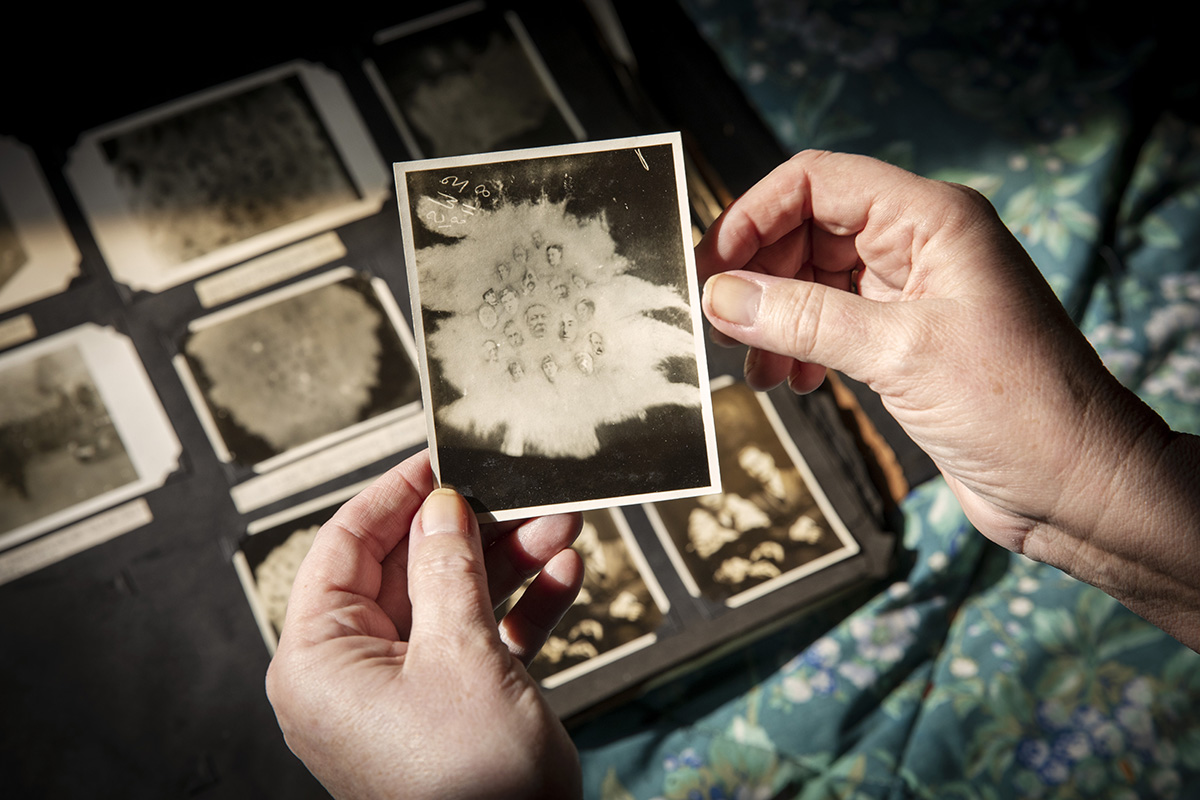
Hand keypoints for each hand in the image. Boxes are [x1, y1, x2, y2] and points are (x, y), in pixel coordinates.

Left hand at [265, 449, 584, 798]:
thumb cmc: (470, 789)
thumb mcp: (461, 656)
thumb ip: (447, 569)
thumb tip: (439, 507)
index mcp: (320, 661)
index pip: (344, 548)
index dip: (394, 497)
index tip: (436, 461)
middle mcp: (353, 674)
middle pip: (409, 570)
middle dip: (473, 531)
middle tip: (517, 493)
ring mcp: (404, 692)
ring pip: (452, 601)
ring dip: (509, 563)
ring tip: (559, 526)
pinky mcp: (450, 707)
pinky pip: (479, 640)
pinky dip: (520, 609)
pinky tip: (562, 577)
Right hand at [698, 150, 1199, 648]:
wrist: (1076, 486)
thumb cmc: (1020, 409)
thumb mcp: (899, 352)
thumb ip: (803, 318)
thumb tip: (722, 297)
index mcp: (931, 219)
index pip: (817, 183)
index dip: (755, 215)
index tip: (711, 265)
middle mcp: (920, 246)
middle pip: (808, 231)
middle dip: (760, 276)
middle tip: (721, 325)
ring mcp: (913, 294)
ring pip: (814, 282)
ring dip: (776, 320)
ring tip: (761, 368)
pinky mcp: (907, 341)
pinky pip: (832, 325)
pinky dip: (801, 348)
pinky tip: (795, 383)